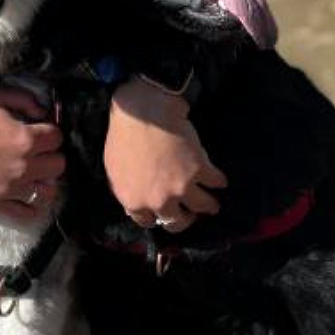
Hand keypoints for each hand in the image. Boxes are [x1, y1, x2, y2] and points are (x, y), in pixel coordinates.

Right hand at [0, 85, 64, 222]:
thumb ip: (22, 99)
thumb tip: (42, 111)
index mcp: (25, 139)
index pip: (57, 137)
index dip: (49, 131)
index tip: (39, 130)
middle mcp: (25, 166)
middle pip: (58, 165)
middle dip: (50, 154)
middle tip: (36, 150)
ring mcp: (14, 188)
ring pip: (49, 192)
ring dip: (44, 180)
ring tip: (33, 172)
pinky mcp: (1, 203)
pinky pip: (28, 213)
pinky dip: (32, 205)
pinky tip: (26, 193)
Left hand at [105, 75, 226, 232]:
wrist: (141, 113)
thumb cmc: (123, 136)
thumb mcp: (114, 168)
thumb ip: (127, 189)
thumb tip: (136, 201)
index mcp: (134, 201)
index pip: (147, 221)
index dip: (157, 216)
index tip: (164, 212)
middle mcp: (158, 201)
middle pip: (177, 222)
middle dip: (185, 219)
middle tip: (191, 214)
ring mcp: (181, 187)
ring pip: (203, 206)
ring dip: (209, 206)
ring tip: (213, 205)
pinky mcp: (200, 170)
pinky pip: (216, 182)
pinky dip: (219, 181)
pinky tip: (220, 180)